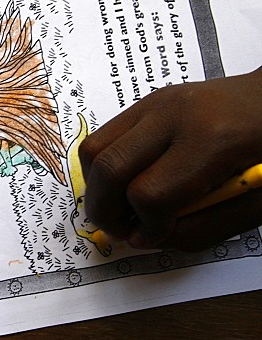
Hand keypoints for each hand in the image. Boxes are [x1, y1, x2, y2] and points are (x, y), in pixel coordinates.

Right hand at [80, 67, 261, 249]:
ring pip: (94, 150)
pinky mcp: (146, 101)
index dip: (148, 227)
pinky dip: (104, 167)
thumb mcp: (256, 202)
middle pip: (110, 169)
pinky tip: (127, 181)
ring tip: (119, 206)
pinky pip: (103, 136)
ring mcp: (155, 103)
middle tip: (121, 230)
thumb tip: (144, 238)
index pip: (151, 194)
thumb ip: (202, 228)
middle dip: (106, 211)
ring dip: (98, 187)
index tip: (155, 236)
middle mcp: (175, 114)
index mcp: (214, 140)